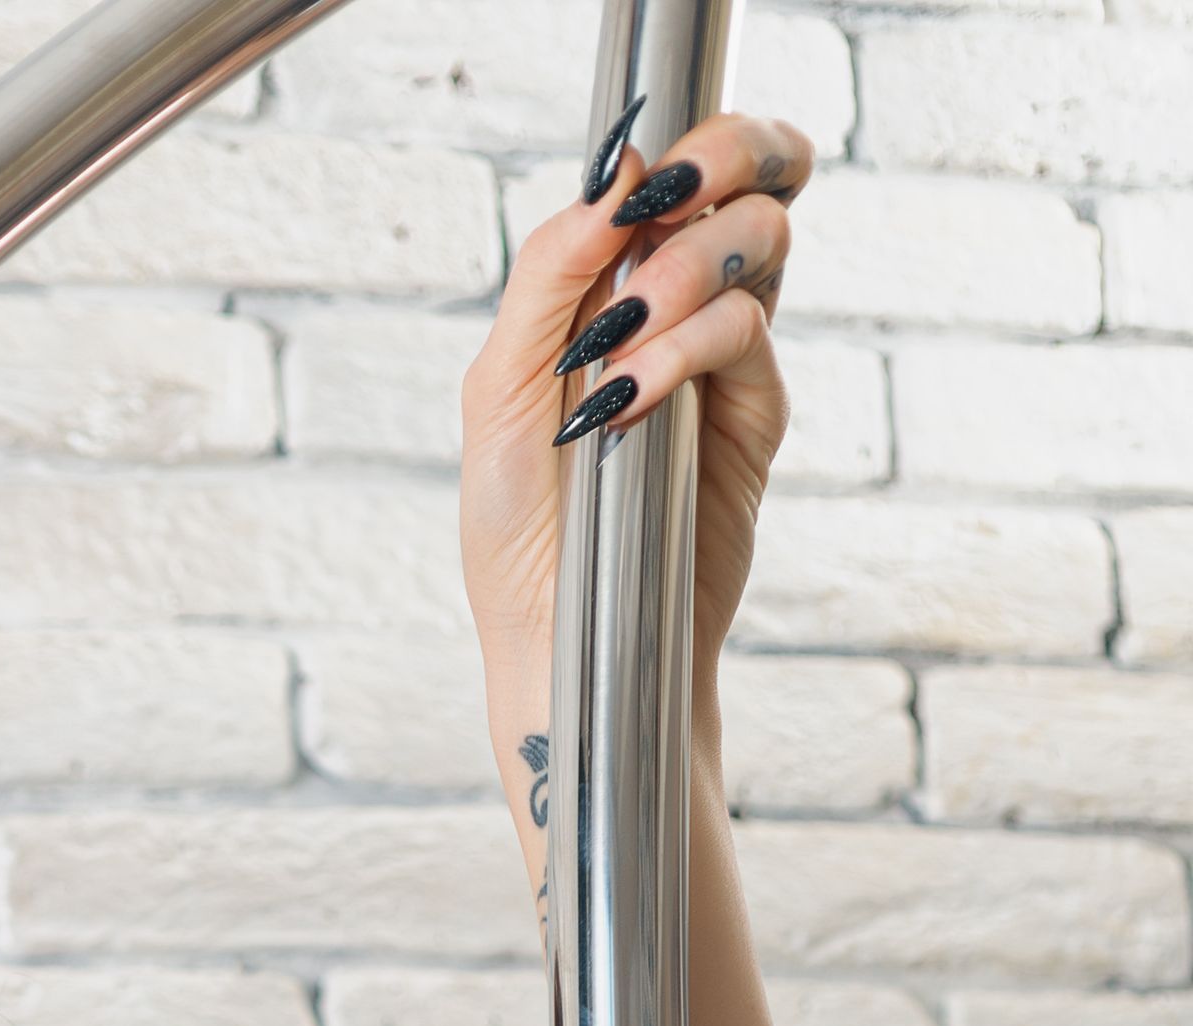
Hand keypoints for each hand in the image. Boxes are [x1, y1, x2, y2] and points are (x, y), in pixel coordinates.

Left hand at [460, 109, 812, 858]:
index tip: (635, 181)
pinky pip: (747, 336)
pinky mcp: (753, 418)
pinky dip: (684, 348)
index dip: (683, 144)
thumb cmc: (518, 530)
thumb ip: (548, 276)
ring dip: (689, 268)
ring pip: (761, 243)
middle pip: (753, 175)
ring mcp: (725, 360)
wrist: (561, 644)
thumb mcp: (500, 390)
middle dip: (727, 157)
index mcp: (616, 286)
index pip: (679, 168)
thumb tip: (614, 173)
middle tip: (670, 200)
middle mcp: (683, 306)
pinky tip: (625, 400)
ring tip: (620, 336)